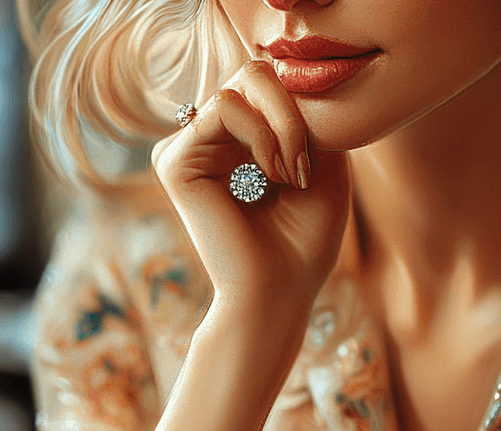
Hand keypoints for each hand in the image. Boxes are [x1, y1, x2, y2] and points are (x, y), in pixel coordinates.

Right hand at [152, 60, 351, 321]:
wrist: (279, 291)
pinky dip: (261, 134)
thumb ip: (308, 112)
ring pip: (241, 84)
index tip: (320, 161)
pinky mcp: (174, 161)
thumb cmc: (305, 242)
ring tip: (292, 173)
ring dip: (283, 125)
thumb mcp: (326, 163)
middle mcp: (211, 140)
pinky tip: (272, 173)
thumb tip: (282, 69)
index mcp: (241, 140)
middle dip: (294, 110)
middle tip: (306, 163)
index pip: (272, 84)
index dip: (305, 108)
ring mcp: (190, 149)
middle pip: (255, 73)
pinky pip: (222, 107)